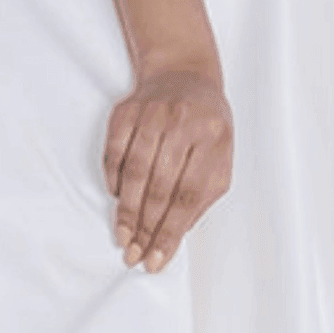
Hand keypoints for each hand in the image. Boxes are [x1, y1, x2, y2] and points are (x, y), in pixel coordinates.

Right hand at [103, 67, 233, 273]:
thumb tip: (173, 236)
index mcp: (213, 137)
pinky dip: (113, 177)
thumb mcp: (219, 157)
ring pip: (135, 170)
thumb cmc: (205, 125)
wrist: (183, 73)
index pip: (189, 194)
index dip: (170, 232)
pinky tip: (116, 197)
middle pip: (160, 186)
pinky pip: (115, 149)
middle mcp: (183, 123)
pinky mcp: (127, 108)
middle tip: (134, 254)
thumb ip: (203, 196)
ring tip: (122, 236)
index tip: (156, 260)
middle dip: (145, 227)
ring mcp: (153, 113)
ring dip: (127, 209)